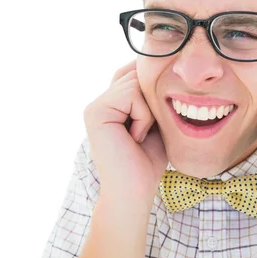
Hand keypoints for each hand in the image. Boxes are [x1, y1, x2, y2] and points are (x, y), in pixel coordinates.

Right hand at [83, 60, 166, 203]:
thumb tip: (161, 65)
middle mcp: (101, 101)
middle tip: (146, 132)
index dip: (153, 89)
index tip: (155, 120)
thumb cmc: (148, 161)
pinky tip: (134, 138)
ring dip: (149, 112)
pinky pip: (131, 94)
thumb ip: (151, 95)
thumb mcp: (154, 121)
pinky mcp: (95, 112)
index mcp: (113, 102)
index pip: (136, 73)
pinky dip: (142, 116)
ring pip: (136, 82)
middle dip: (152, 100)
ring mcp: (95, 105)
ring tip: (139, 136)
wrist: (135, 192)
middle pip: (137, 73)